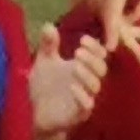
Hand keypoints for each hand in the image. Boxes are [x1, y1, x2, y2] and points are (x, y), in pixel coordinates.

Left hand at [25, 20, 109, 136]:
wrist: (37, 114)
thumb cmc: (45, 87)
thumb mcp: (44, 63)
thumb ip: (48, 46)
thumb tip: (48, 25)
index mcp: (82, 67)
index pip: (99, 54)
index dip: (95, 46)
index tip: (83, 39)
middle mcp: (87, 82)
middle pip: (102, 69)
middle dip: (93, 58)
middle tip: (78, 51)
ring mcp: (85, 98)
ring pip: (96, 86)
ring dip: (87, 74)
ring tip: (73, 66)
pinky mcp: (78, 114)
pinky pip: (86, 105)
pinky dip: (81, 95)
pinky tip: (71, 86)